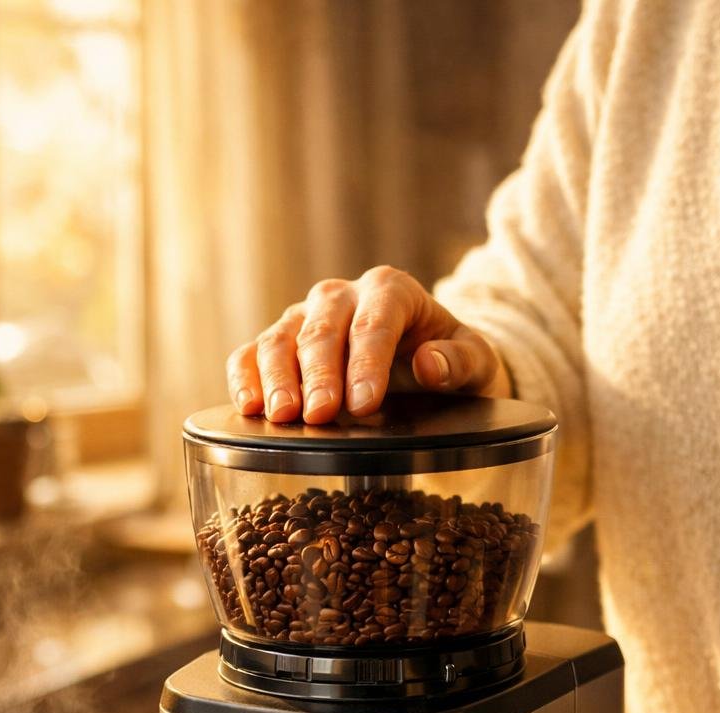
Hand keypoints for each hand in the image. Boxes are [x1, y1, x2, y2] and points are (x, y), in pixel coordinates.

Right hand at [226, 266, 509, 423]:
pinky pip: (251, 355)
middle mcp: (342, 297)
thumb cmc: (448, 361)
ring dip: (277, 378)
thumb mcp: (475, 363)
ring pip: (281, 339)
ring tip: (280, 415)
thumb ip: (459, 362)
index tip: (365, 403)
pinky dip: (245, 377)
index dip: (367, 362)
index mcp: (391, 290)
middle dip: (320, 374)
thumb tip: (428, 363)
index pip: (375, 321)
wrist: (424, 361)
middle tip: (320, 415)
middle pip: (323, 330)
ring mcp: (305, 318)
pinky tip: (247, 406)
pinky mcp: (280, 344)